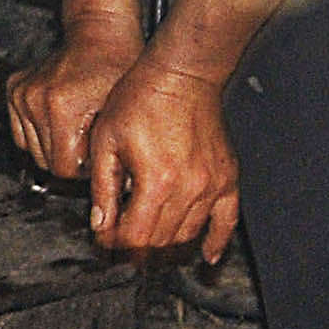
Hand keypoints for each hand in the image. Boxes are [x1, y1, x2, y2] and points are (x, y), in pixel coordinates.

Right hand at [7, 35, 133, 178]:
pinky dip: (39, 134)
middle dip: (70, 157)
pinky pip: (22, 134)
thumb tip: (112, 192)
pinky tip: (59, 120)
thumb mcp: (121, 116)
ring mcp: (21, 94)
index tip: (97, 152)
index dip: (84, 168)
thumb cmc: (117, 67)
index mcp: (61, 106)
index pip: (64, 169)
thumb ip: (110, 154)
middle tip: (89, 138)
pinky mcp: (13, 89)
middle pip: (46, 162)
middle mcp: (34, 99)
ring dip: (54, 146)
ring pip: (32, 150)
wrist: (99, 33)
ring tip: (76, 127)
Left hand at [79, 57, 242, 265]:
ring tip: (149, 248)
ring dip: (167, 248)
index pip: (134, 235)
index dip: (115, 244)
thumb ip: (103, 187)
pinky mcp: (227, 177)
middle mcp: (188, 189)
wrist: (182, 72)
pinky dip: (217, 242)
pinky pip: (227, 221)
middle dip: (137, 251)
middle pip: (161, 242)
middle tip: (121, 246)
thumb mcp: (107, 139)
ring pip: (188, 237)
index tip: (105, 242)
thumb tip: (101, 224)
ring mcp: (212, 185)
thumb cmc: (142, 96)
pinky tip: (206, 256)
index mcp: (155, 181)